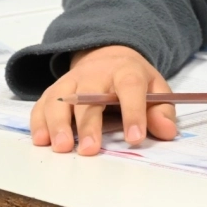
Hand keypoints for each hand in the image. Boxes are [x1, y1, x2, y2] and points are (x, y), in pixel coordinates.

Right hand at [30, 45, 175, 155]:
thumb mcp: (155, 89)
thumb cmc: (133, 80)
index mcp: (126, 71)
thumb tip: (167, 132)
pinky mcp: (53, 92)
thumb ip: (162, 110)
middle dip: (89, 125)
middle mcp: (95, 74)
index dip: (133, 112)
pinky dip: (39, 122)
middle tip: (89, 150)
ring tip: (62, 148)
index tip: (135, 138)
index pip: (130, 87)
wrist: (107, 56)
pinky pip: (41, 105)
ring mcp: (71, 82)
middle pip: (89, 97)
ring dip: (58, 124)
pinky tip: (41, 140)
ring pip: (59, 100)